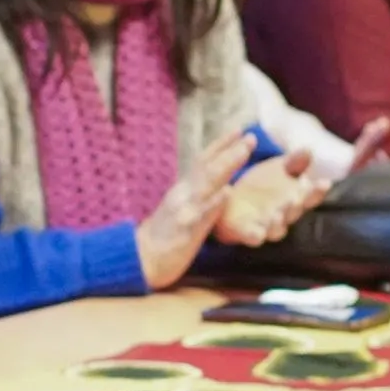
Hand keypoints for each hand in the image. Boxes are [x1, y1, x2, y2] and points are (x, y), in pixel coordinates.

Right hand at [134, 130, 266, 287]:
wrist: (138, 261)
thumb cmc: (160, 238)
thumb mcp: (178, 210)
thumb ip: (197, 197)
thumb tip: (221, 187)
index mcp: (181, 190)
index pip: (202, 162)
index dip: (220, 145)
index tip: (238, 130)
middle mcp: (182, 195)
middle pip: (208, 167)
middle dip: (230, 150)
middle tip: (251, 136)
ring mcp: (184, 211)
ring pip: (207, 184)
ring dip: (227, 166)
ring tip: (244, 151)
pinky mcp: (185, 230)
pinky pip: (202, 215)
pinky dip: (215, 202)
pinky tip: (228, 192)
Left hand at [214, 151, 324, 246]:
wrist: (231, 199)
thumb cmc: (261, 185)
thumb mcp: (278, 168)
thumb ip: (293, 162)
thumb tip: (308, 150)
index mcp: (294, 199)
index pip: (310, 196)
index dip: (318, 191)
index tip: (326, 183)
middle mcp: (284, 215)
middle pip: (294, 214)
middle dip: (296, 207)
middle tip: (296, 198)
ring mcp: (266, 226)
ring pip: (277, 230)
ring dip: (278, 223)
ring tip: (277, 214)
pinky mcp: (247, 232)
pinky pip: (253, 237)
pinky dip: (255, 236)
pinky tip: (256, 234)